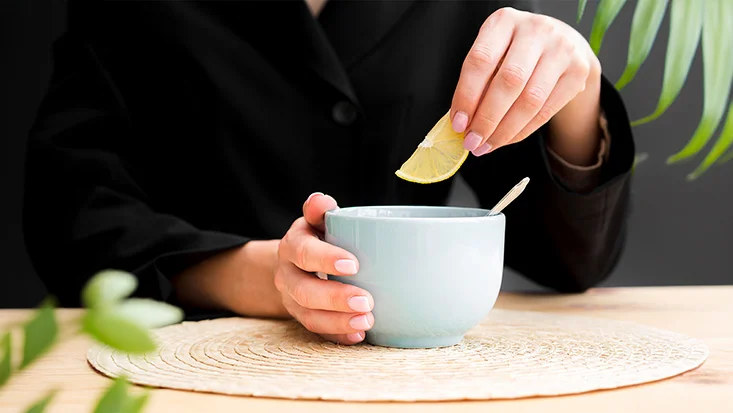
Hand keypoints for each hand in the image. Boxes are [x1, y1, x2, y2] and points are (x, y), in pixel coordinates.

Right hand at [275, 192, 374, 344]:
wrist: (299, 262)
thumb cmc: (319, 237)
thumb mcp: (317, 220)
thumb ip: (320, 210)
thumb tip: (320, 200)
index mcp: (293, 246)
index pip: (304, 252)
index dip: (326, 259)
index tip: (354, 264)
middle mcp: (287, 274)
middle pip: (304, 290)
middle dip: (335, 298)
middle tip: (366, 301)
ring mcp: (292, 299)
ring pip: (308, 315)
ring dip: (338, 321)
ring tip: (367, 321)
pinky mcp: (303, 317)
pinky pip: (316, 331)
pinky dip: (337, 336)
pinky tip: (358, 336)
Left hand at [450, 7, 601, 156]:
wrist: (562, 43)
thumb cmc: (516, 51)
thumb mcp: (494, 53)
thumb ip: (478, 82)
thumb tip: (462, 123)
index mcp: (504, 21)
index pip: (481, 60)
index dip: (467, 96)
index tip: (457, 123)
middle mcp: (536, 30)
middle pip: (509, 82)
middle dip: (486, 119)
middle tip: (471, 141)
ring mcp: (561, 49)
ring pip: (530, 100)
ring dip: (504, 130)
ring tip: (486, 145)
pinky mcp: (578, 71)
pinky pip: (546, 111)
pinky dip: (522, 131)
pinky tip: (506, 139)